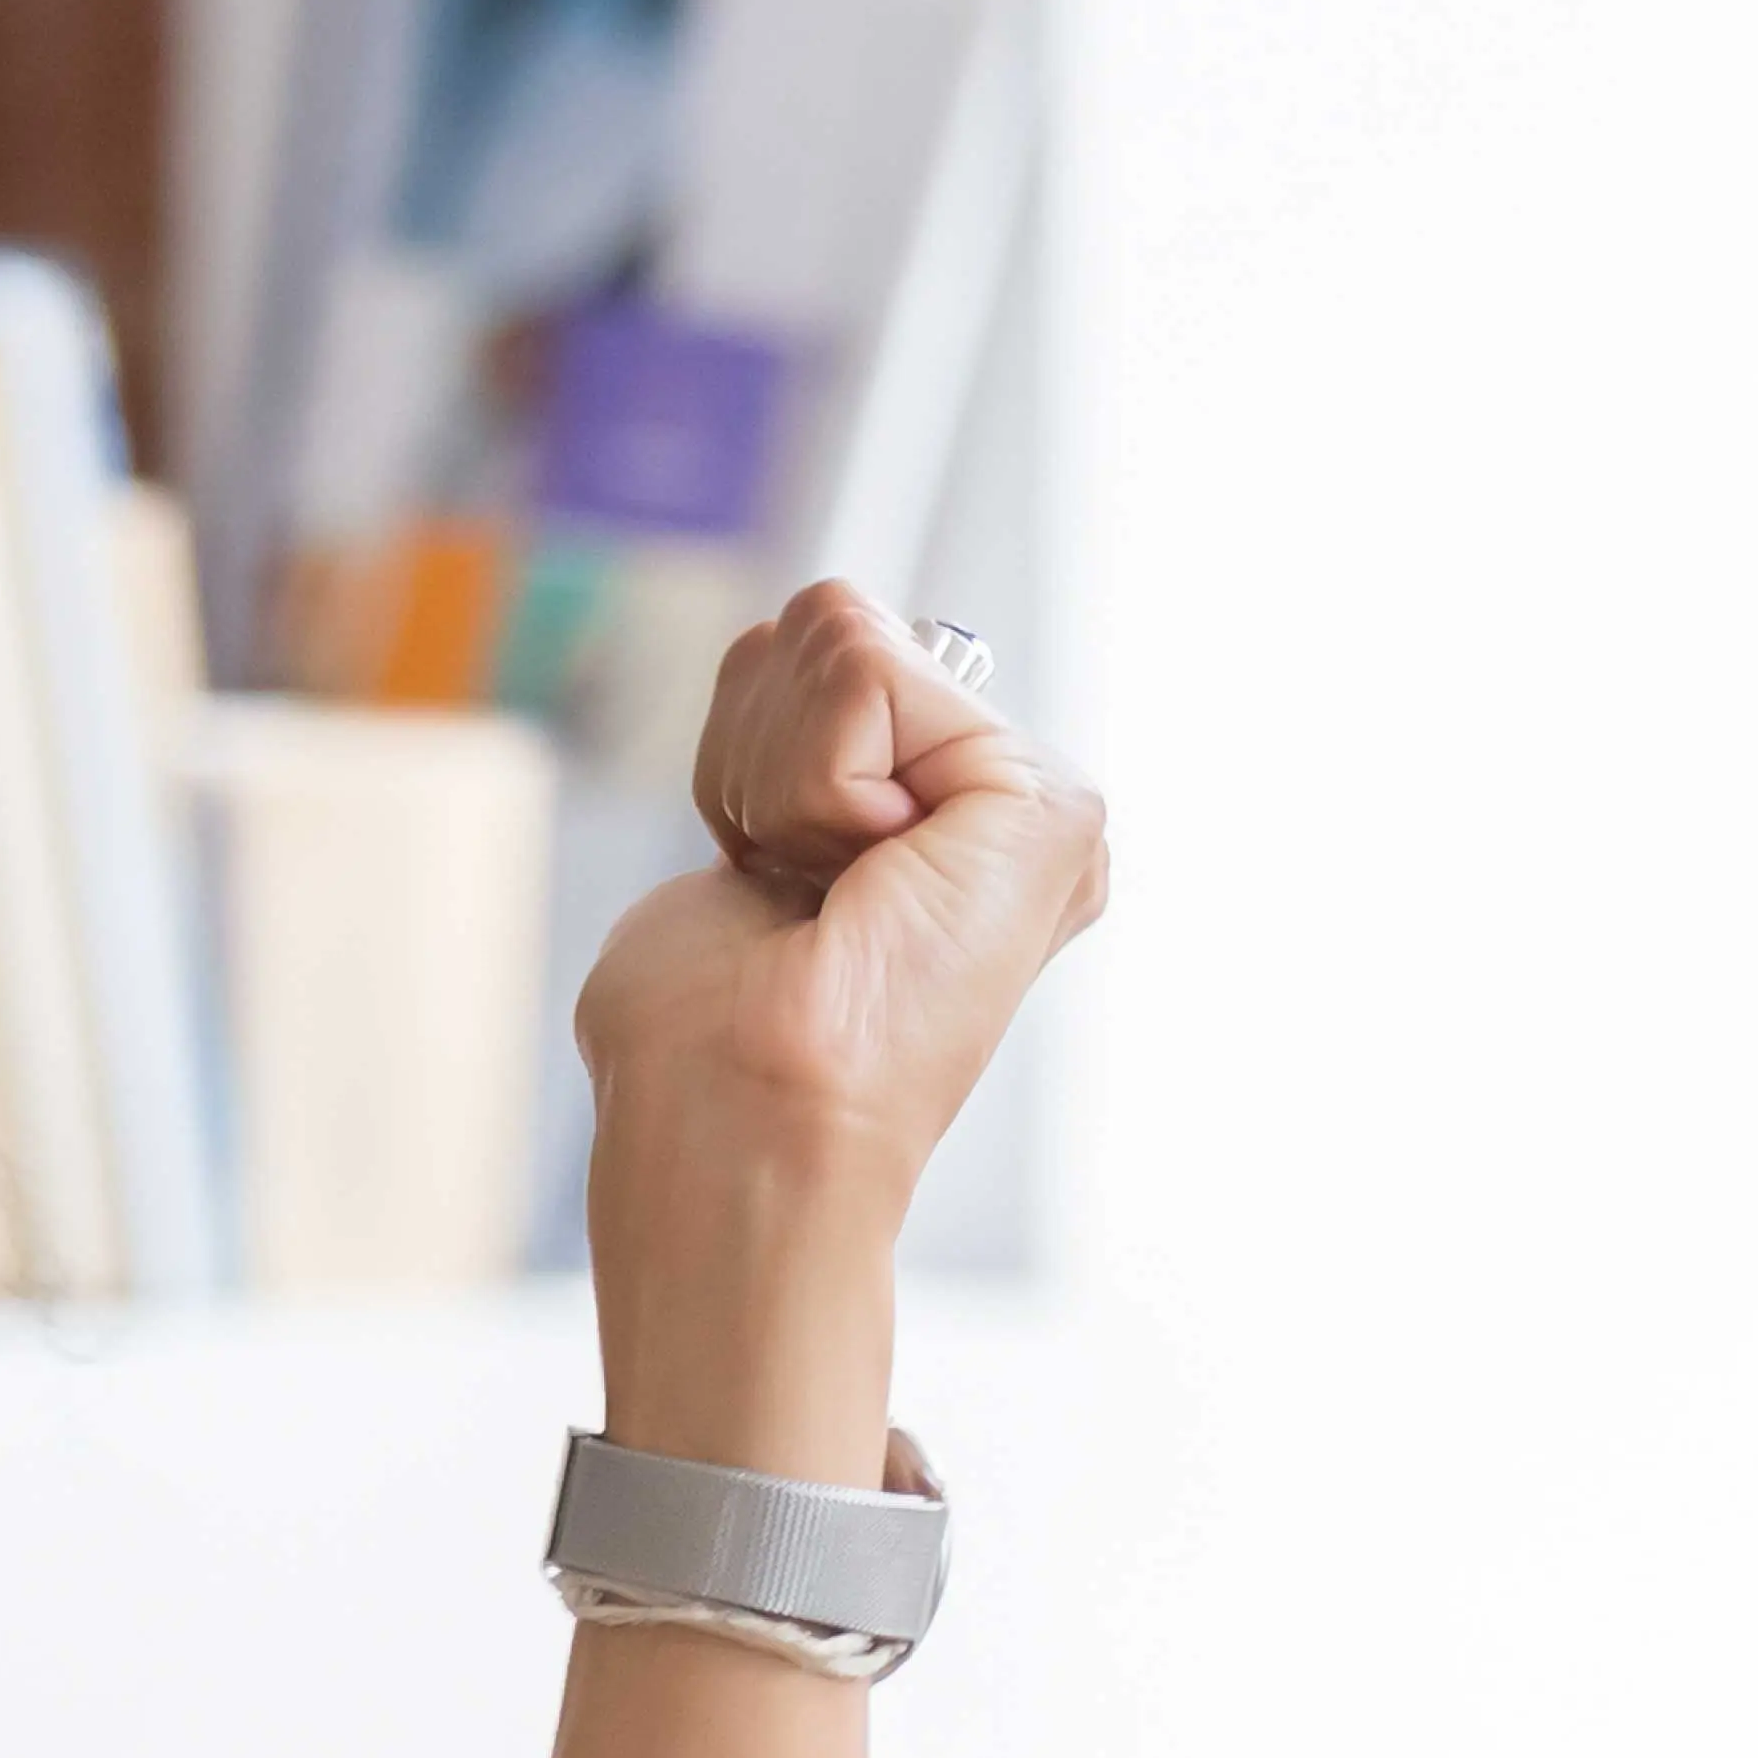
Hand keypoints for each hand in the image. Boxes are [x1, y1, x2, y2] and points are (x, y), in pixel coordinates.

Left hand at [569, 582, 1105, 1479]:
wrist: (747, 1134)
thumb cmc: (710, 1052)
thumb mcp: (726, 878)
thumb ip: (778, 770)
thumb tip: (784, 686)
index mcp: (940, 823)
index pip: (806, 657)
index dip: (741, 758)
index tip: (769, 885)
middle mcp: (1004, 808)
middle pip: (824, 623)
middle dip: (757, 751)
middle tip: (795, 895)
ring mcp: (1034, 805)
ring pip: (840, 632)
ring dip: (774, 776)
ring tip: (819, 901)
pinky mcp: (1047, 801)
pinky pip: (862, 670)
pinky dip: (804, 783)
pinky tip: (848, 886)